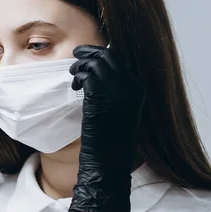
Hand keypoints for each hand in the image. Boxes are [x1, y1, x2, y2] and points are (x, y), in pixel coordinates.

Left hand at [67, 45, 144, 211]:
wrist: (109, 160)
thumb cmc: (111, 140)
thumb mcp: (119, 111)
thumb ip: (115, 92)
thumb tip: (99, 77)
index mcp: (137, 90)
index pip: (120, 62)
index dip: (103, 55)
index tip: (90, 55)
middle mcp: (130, 87)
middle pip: (109, 57)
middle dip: (90, 52)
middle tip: (77, 53)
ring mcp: (116, 90)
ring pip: (96, 63)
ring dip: (81, 65)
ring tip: (73, 73)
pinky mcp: (100, 96)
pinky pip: (87, 75)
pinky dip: (78, 76)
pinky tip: (75, 85)